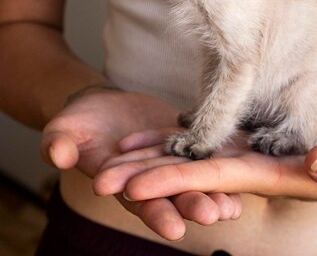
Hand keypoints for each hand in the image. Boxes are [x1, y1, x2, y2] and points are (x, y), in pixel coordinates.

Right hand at [41, 90, 240, 239]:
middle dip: (192, 205)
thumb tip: (57, 154)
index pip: (141, 204)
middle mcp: (149, 179)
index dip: (157, 215)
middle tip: (213, 214)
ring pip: (192, 180)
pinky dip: (218, 162)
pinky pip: (201, 151)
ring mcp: (168, 160)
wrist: (100, 106)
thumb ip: (59, 144)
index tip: (174, 228)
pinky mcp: (181, 140)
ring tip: (233, 205)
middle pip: (174, 196)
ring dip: (213, 192)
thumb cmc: (77, 124)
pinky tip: (239, 171)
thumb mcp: (62, 131)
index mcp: (121, 184)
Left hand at [93, 118, 316, 206]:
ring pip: (187, 156)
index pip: (208, 178)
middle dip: (143, 176)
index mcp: (260, 175)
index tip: (134, 186)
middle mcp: (240, 168)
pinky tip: (153, 137)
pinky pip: (201, 142)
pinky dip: (174, 141)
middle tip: (100, 177)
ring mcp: (238, 155)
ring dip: (151, 158)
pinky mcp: (241, 143)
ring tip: (113, 155)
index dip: (172, 181)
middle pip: (185, 171)